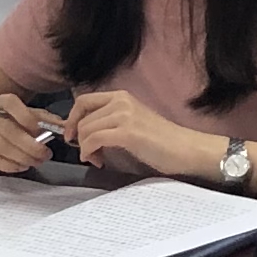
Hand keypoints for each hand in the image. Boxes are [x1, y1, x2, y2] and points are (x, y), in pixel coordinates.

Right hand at [0, 91, 57, 175]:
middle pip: (8, 131)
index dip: (26, 117)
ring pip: (2, 148)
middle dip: (30, 146)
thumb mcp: (33, 114)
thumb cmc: (17, 121)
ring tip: (36, 161)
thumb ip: (49, 120)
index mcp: (4, 102)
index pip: (11, 104)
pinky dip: (9, 166)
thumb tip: (66, 128)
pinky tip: (22, 166)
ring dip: (23, 158)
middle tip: (45, 155)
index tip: (40, 130)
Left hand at [67, 89, 217, 182]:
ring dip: (85, 148)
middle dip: (79, 139)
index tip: (70, 136)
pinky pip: (94, 139)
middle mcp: (121, 101)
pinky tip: (97, 160)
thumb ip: (110, 121)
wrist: (185, 149)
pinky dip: (89, 151)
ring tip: (97, 159)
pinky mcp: (126, 132)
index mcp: (122, 96)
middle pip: (82, 118)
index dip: (71, 119)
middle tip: (89, 154)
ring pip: (85, 129)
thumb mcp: (132, 122)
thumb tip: (84, 132)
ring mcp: (124, 115)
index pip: (84, 100)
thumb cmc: (162, 141)